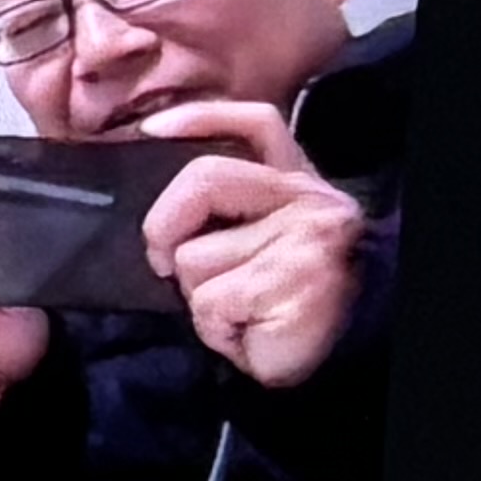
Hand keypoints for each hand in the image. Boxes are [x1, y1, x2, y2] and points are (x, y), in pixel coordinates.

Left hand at [133, 97, 372, 389]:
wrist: (329, 364)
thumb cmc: (276, 307)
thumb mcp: (246, 245)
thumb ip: (217, 212)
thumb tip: (156, 212)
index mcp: (295, 182)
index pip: (255, 123)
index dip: (202, 117)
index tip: (151, 129)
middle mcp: (309, 199)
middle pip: (204, 179)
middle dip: (164, 225)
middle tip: (165, 263)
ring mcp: (307, 235)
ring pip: (195, 254)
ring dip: (199, 295)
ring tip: (238, 309)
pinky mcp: (296, 278)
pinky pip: (212, 301)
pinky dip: (215, 328)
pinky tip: (247, 331)